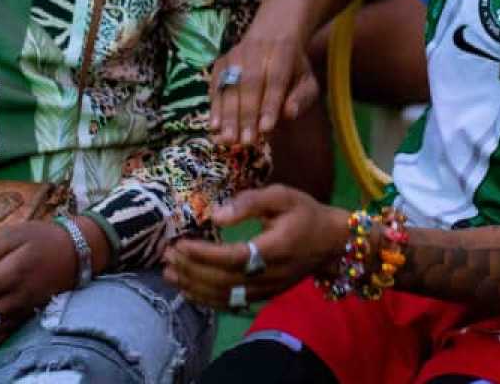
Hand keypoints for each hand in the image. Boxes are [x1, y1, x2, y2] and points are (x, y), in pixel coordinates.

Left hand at [163, 186, 346, 307]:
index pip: (232, 257)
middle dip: (190, 269)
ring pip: (223, 296)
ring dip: (193, 286)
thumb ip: (250, 202)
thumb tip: (216, 214)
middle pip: (223, 280)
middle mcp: (269, 275)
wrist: (332, 243)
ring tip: (168, 272)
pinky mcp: (264, 296)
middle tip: (167, 255)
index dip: (203, 254)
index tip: (180, 244)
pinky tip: (187, 289)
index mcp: (275, 248)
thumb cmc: (306, 213)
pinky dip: (205, 298)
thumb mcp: (283, 196)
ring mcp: (266, 290)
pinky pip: (230, 303)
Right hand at [210, 35, 318, 145]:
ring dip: (227, 114)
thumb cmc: (293, 68)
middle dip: (247, 115)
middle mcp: (256, 51)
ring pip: (229, 86)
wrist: (272, 36)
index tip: (266, 129)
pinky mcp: (221, 62)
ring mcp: (235, 55)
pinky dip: (215, 106)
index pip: (276, 80)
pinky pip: (215, 86)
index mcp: (283, 52)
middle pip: (249, 84)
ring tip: (228, 139)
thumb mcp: (307, 81)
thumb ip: (302, 98)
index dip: (270, 105)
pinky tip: (214, 126)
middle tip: (245, 141)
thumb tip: (290, 113)